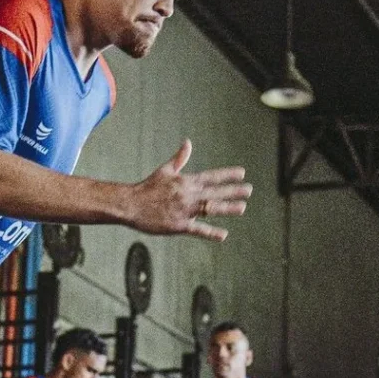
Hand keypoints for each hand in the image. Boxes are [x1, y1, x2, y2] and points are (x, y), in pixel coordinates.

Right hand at [127, 140, 251, 241]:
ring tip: (242, 207)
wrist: (130, 204)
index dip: (227, 175)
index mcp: (185, 181)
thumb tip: (187, 142)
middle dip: (233, 190)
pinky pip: (197, 229)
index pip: (211, 176)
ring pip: (210, 208)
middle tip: (249, 190)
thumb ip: (179, 158)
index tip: (242, 173)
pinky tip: (223, 235)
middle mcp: (187, 194)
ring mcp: (184, 210)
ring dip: (227, 207)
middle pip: (214, 192)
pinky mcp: (178, 225)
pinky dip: (211, 233)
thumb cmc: (147, 188)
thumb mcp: (165, 170)